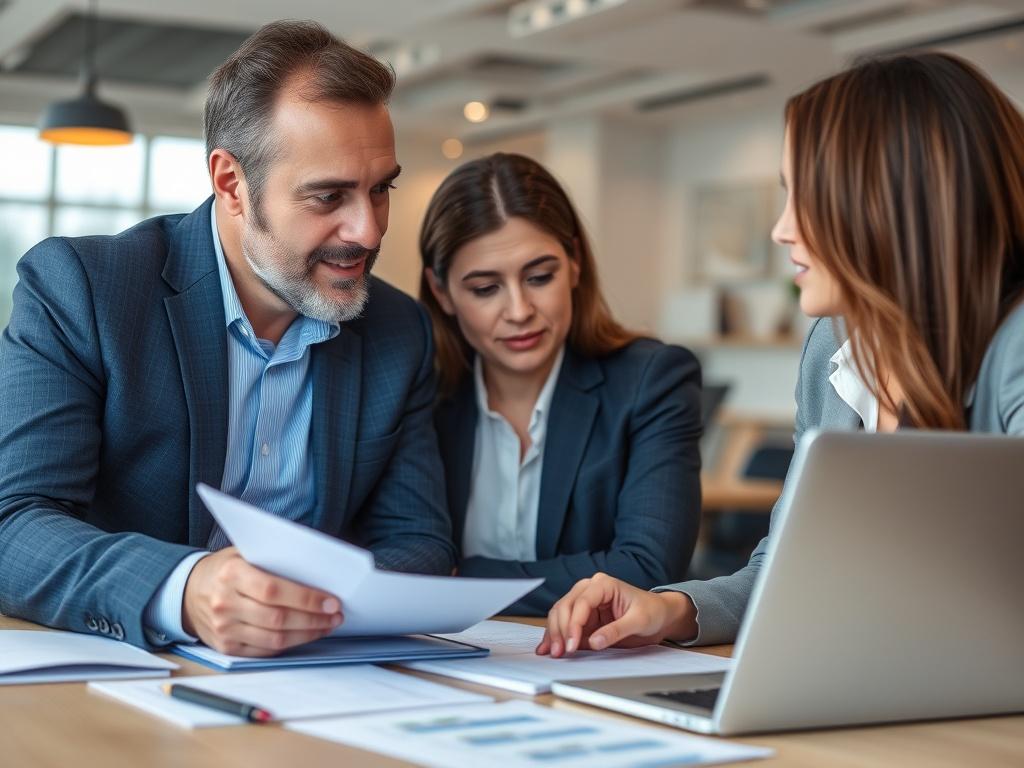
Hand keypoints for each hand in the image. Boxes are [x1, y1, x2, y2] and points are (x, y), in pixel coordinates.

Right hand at [182, 547, 342, 656]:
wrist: (187, 591)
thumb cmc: (227, 569)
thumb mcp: (244, 553)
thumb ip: (274, 559)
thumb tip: (318, 570)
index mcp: (231, 574)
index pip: (274, 590)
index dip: (306, 598)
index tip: (331, 601)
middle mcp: (225, 603)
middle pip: (277, 618)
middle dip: (313, 618)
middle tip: (336, 615)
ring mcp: (224, 628)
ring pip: (274, 638)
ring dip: (307, 634)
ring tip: (327, 625)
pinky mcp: (226, 647)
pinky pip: (265, 650)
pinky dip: (290, 644)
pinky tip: (306, 635)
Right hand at [535, 572, 697, 656]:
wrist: (659, 615)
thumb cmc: (652, 611)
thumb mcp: (639, 621)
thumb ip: (616, 631)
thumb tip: (594, 642)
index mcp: (603, 584)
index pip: (581, 602)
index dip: (574, 624)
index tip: (572, 644)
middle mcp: (589, 589)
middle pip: (565, 606)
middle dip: (560, 630)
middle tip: (560, 652)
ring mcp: (584, 603)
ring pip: (560, 614)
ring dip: (555, 633)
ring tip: (553, 652)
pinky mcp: (583, 617)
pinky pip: (565, 625)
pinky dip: (556, 636)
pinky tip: (548, 647)